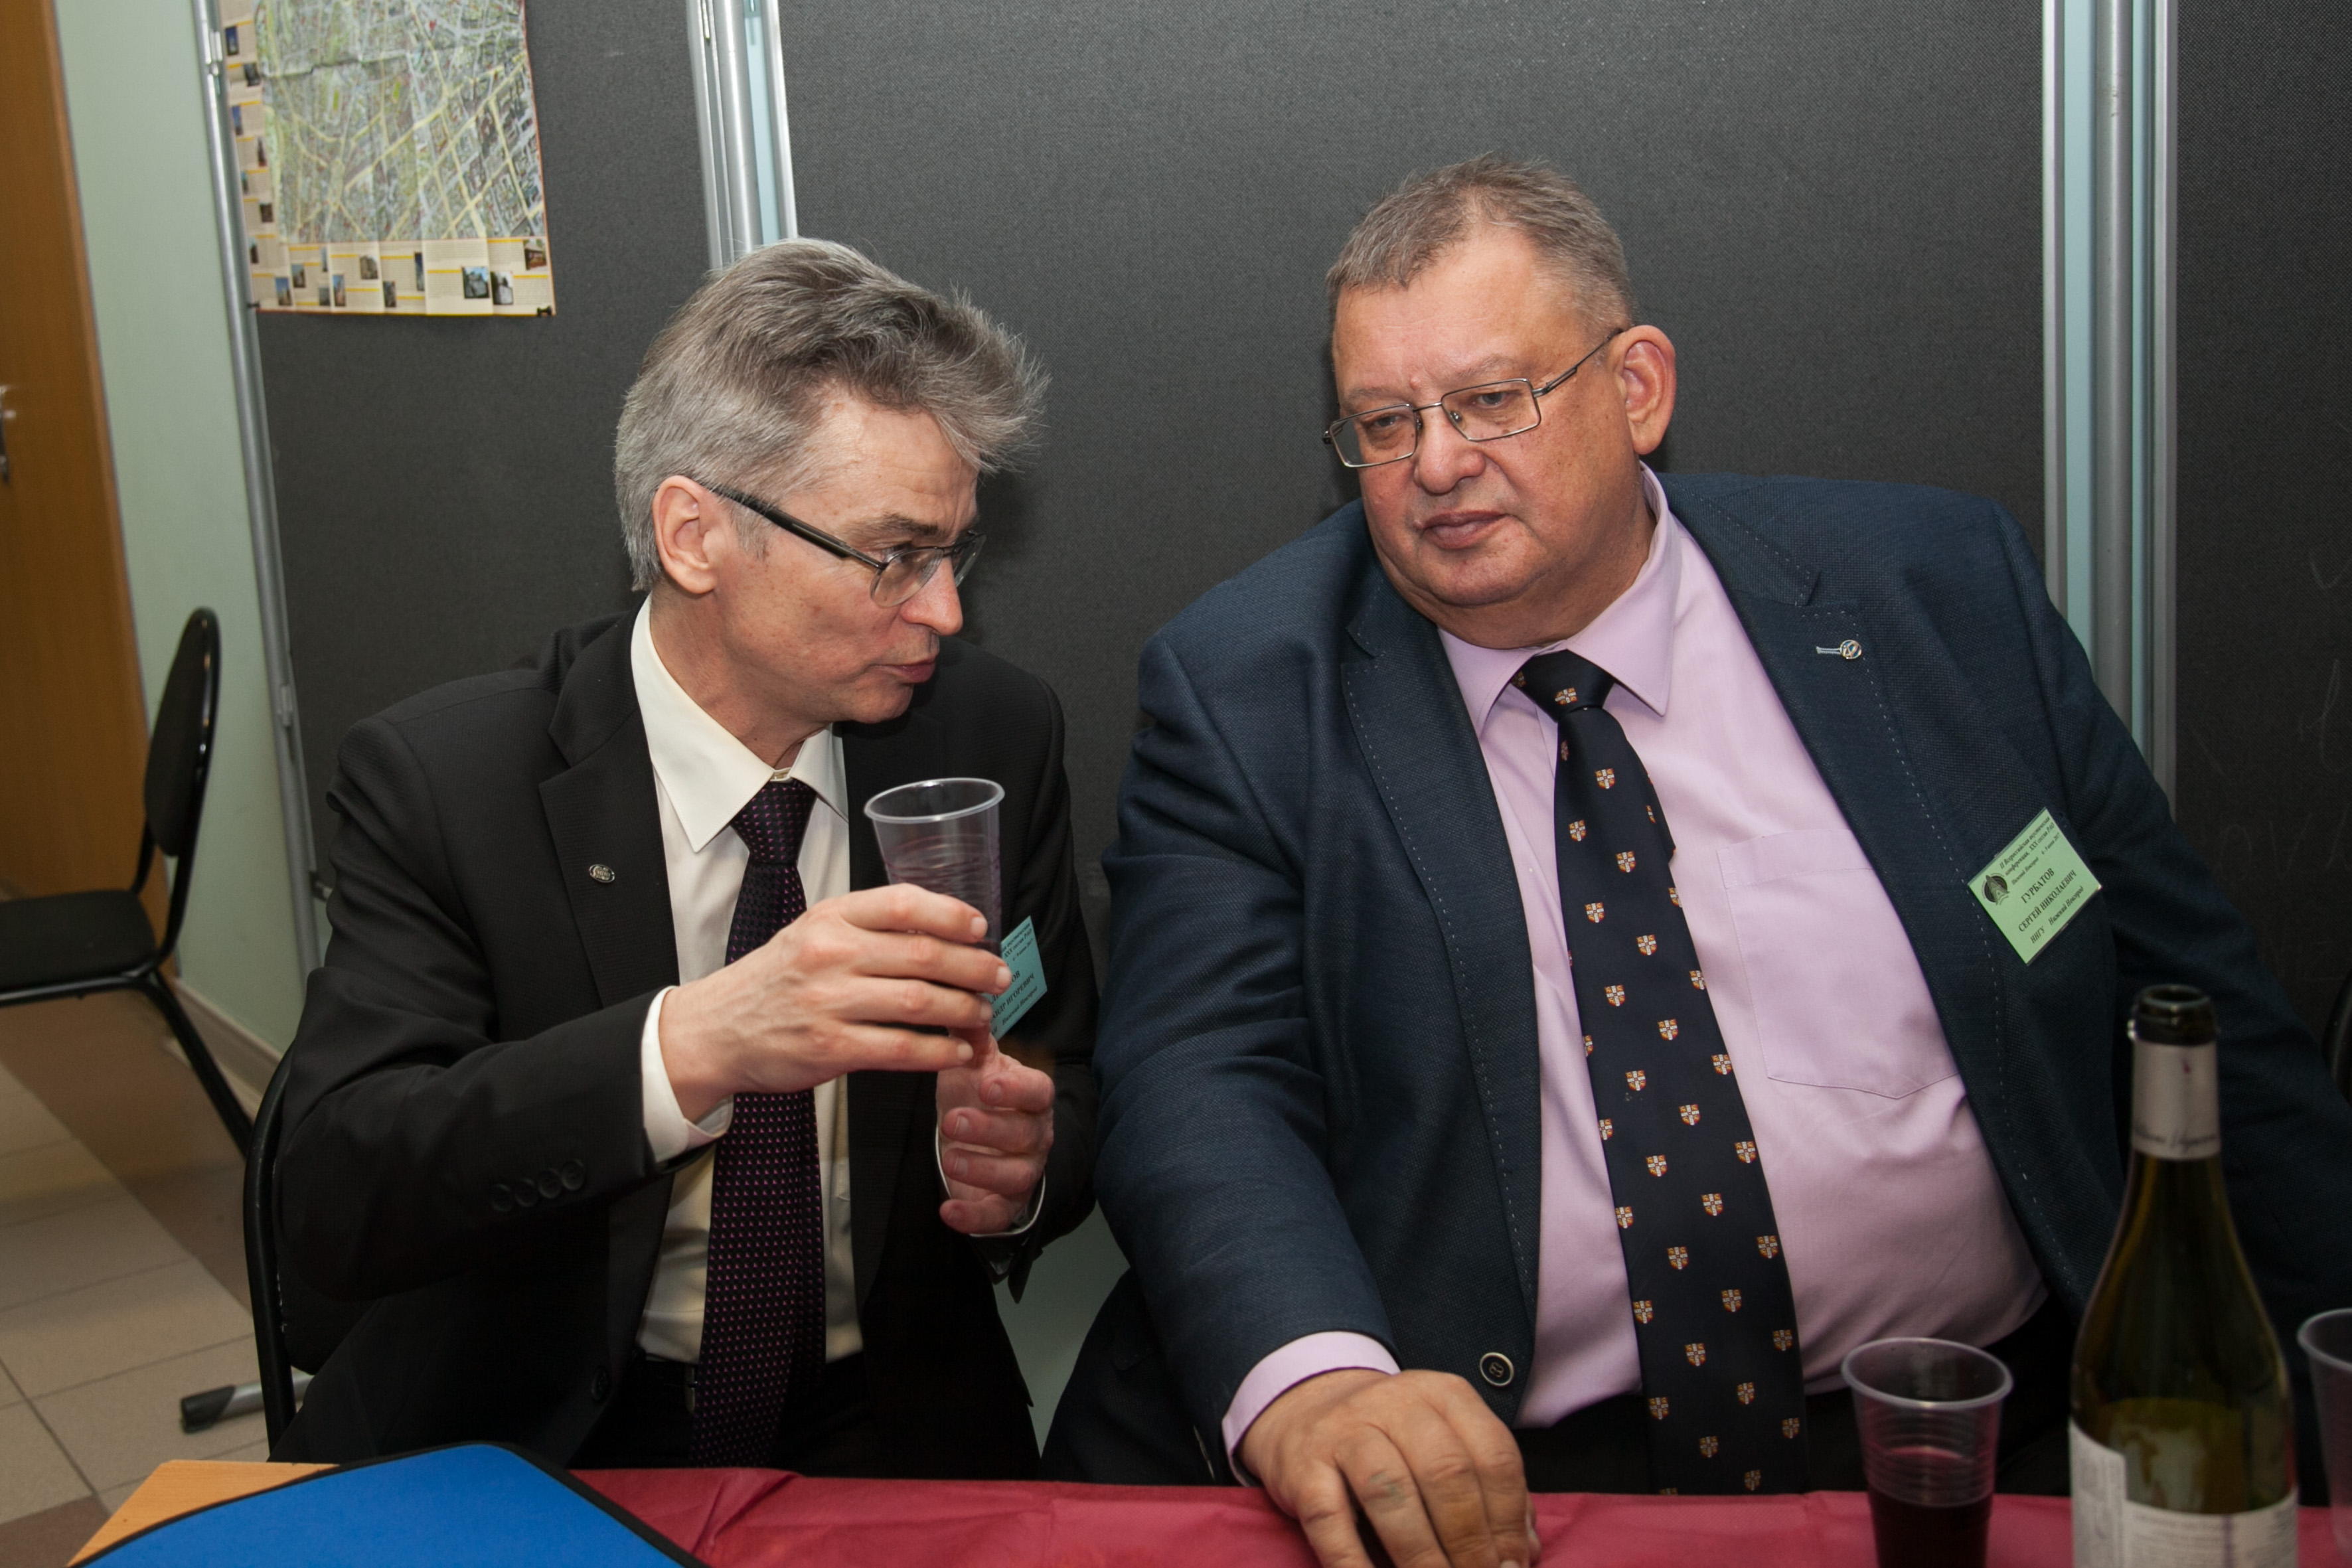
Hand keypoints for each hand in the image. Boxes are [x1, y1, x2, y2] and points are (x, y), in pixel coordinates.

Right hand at [659, 885, 1009, 1120]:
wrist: (716, 1029)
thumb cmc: (775, 979)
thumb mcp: (812, 932)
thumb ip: (867, 926)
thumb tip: (940, 927)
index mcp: (831, 917)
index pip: (904, 902)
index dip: (952, 914)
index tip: (981, 928)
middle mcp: (831, 953)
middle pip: (924, 954)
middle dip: (974, 967)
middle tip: (999, 977)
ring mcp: (829, 1002)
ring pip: (920, 1001)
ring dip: (964, 1010)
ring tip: (983, 1014)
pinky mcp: (830, 1048)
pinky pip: (901, 1048)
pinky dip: (939, 1051)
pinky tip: (958, 1051)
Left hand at [934, 1031, 1054, 1233]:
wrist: (985, 1146)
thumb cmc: (981, 1099)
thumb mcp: (975, 1065)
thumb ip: (970, 1035)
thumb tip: (962, 990)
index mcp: (1029, 1098)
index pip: (1037, 1091)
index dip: (1016, 1089)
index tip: (988, 1083)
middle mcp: (1034, 1135)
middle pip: (1024, 1135)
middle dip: (990, 1129)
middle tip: (952, 1120)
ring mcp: (1023, 1171)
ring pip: (1015, 1176)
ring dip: (983, 1169)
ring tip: (949, 1157)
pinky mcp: (1005, 1205)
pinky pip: (997, 1215)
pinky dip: (973, 1217)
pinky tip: (948, 1212)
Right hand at [1241, 1369, 1537, 1567]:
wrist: (1303, 1410)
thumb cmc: (1391, 1441)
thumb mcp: (1443, 1443)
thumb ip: (1486, 1490)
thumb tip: (1523, 1554)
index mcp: (1443, 1395)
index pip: (1494, 1454)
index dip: (1509, 1519)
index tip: (1512, 1565)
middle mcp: (1394, 1403)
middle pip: (1446, 1472)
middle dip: (1470, 1541)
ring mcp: (1344, 1431)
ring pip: (1391, 1492)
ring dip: (1422, 1555)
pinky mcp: (1303, 1467)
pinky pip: (1331, 1521)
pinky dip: (1355, 1564)